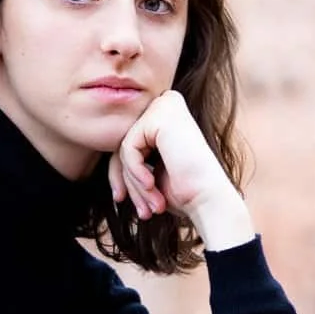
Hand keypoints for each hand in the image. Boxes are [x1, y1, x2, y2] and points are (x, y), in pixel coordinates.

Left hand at [109, 90, 253, 251]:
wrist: (208, 198)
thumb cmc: (185, 190)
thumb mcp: (150, 170)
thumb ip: (131, 157)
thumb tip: (106, 160)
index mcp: (166, 114)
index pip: (130, 142)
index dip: (123, 175)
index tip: (124, 201)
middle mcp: (166, 103)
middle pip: (124, 142)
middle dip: (126, 180)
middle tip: (141, 210)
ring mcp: (164, 106)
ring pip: (124, 147)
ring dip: (133, 182)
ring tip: (149, 205)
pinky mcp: (159, 115)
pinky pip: (127, 147)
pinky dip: (135, 172)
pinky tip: (151, 184)